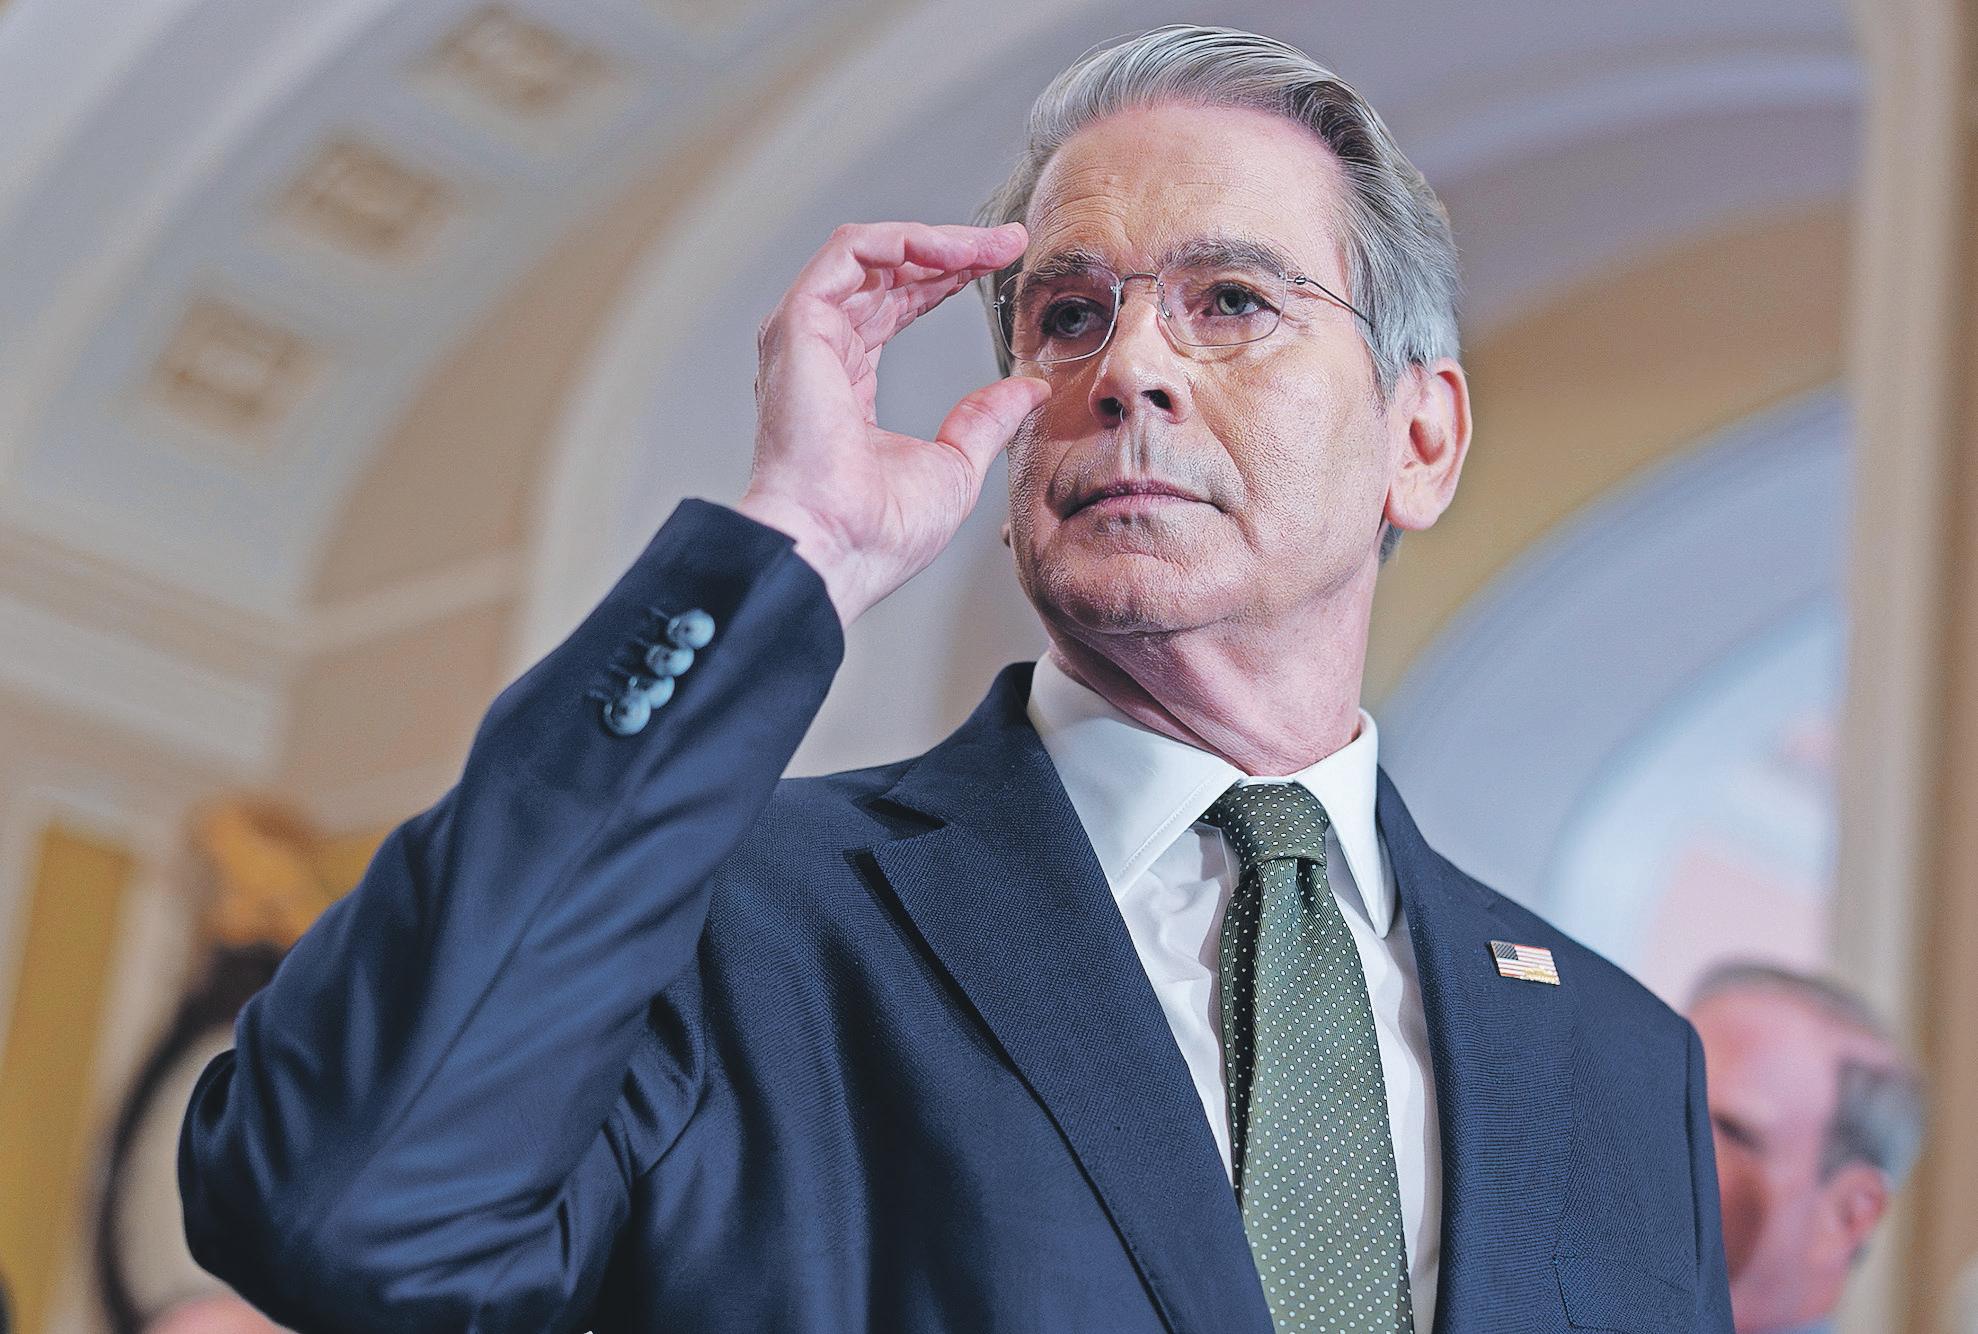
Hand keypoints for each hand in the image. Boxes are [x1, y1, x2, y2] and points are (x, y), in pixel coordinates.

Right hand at [738, 221, 1050, 624]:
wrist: (837, 546)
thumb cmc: (879, 530)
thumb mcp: (955, 466)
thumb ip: (986, 420)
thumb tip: (1028, 390)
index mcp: (847, 386)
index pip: (895, 309)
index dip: (947, 281)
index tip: (1002, 267)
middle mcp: (820, 354)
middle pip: (885, 275)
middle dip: (951, 252)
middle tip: (1010, 242)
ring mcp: (804, 337)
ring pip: (869, 254)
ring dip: (936, 241)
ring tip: (993, 244)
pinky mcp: (799, 324)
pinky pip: (850, 252)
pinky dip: (905, 240)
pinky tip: (956, 252)